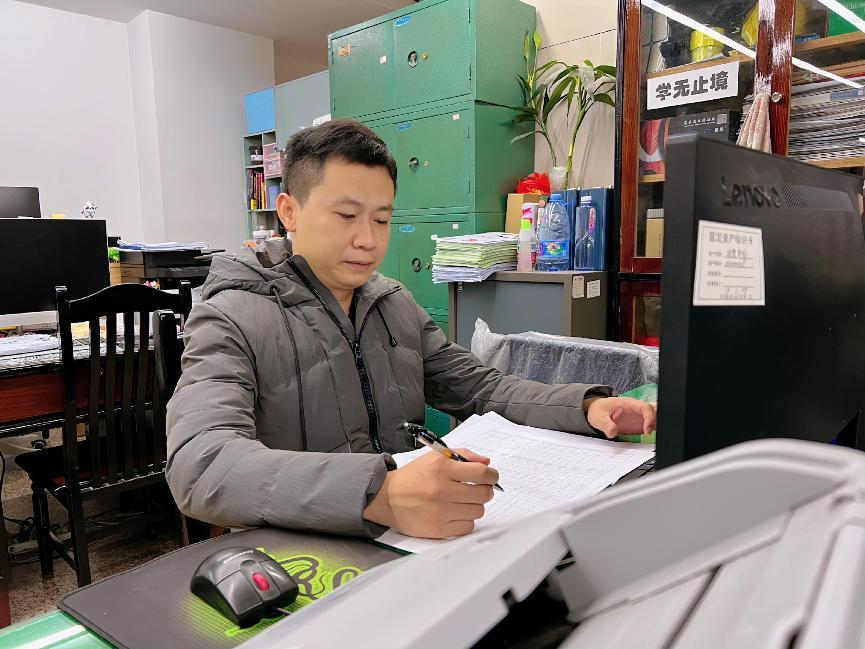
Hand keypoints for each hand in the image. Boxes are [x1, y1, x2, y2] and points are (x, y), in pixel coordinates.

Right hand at [363, 448, 498, 538]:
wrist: (387, 498)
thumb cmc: (413, 477)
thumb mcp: (435, 457)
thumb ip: (463, 455)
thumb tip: (486, 462)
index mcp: (441, 468)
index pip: (482, 473)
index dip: (492, 475)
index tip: (491, 477)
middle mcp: (441, 489)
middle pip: (484, 494)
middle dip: (485, 490)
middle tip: (478, 489)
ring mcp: (440, 511)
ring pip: (478, 511)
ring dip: (474, 506)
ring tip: (462, 501)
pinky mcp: (439, 529)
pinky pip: (468, 526)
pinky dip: (465, 520)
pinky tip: (455, 513)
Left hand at [585, 397, 655, 437]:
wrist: (598, 412)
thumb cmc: (599, 410)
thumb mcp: (599, 417)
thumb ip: (606, 424)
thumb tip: (612, 432)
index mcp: (629, 404)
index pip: (645, 407)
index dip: (649, 418)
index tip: (647, 430)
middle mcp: (637, 410)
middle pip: (656, 411)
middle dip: (660, 420)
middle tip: (660, 432)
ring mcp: (640, 418)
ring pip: (656, 418)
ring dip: (659, 426)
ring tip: (658, 436)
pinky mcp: (640, 425)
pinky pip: (652, 427)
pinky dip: (656, 431)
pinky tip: (655, 438)